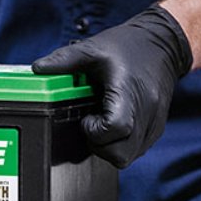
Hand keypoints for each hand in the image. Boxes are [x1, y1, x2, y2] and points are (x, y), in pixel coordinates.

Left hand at [32, 5, 191, 167]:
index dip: (96, 131)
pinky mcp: (156, 129)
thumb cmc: (129, 46)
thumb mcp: (92, 48)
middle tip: (92, 123)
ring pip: (128, 157)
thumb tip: (37, 68)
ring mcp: (154, 124)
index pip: (116, 129)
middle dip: (100, 145)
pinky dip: (121, 143)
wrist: (163, 44)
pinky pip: (136, 150)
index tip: (87, 118)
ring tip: (103, 121)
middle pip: (121, 154)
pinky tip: (114, 122)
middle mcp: (146, 112)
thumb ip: (64, 60)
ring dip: (110, 146)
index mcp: (129, 92)